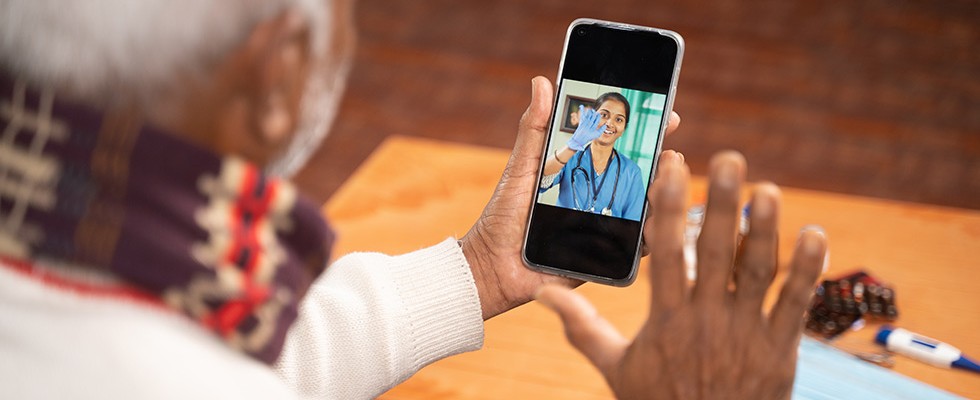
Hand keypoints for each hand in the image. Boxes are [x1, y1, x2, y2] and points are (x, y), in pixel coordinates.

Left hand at [460, 77, 679, 319]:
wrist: (493, 266)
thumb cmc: (504, 216)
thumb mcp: (522, 167)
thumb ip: (535, 128)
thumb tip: (542, 82)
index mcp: (583, 172)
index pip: (623, 146)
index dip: (648, 130)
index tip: (667, 113)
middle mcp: (600, 197)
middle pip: (643, 176)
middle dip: (664, 163)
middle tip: (670, 154)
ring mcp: (606, 227)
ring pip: (646, 210)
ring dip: (663, 196)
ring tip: (665, 182)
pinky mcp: (605, 257)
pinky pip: (635, 248)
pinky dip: (650, 237)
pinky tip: (657, 223)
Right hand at [536, 151, 826, 398]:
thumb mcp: (615, 367)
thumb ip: (582, 327)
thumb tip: (543, 294)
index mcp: (667, 319)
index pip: (665, 254)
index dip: (668, 207)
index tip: (673, 167)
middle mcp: (708, 320)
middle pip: (717, 252)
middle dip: (723, 203)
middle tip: (730, 159)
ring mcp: (747, 333)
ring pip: (760, 273)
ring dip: (766, 229)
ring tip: (768, 189)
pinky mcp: (780, 349)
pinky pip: (796, 305)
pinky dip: (808, 270)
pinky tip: (814, 234)